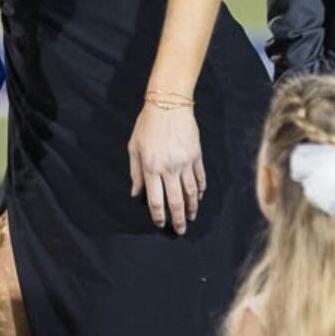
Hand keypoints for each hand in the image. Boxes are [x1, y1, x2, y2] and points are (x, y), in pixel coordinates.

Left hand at [128, 104, 206, 234]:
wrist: (169, 104)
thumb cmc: (147, 124)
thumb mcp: (134, 147)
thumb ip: (135, 172)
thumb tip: (135, 194)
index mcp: (151, 168)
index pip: (155, 200)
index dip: (158, 216)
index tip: (160, 224)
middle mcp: (169, 169)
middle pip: (175, 201)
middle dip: (178, 219)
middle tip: (181, 231)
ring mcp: (185, 163)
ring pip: (191, 192)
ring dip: (191, 208)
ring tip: (191, 217)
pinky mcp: (197, 156)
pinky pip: (200, 178)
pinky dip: (200, 190)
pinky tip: (198, 197)